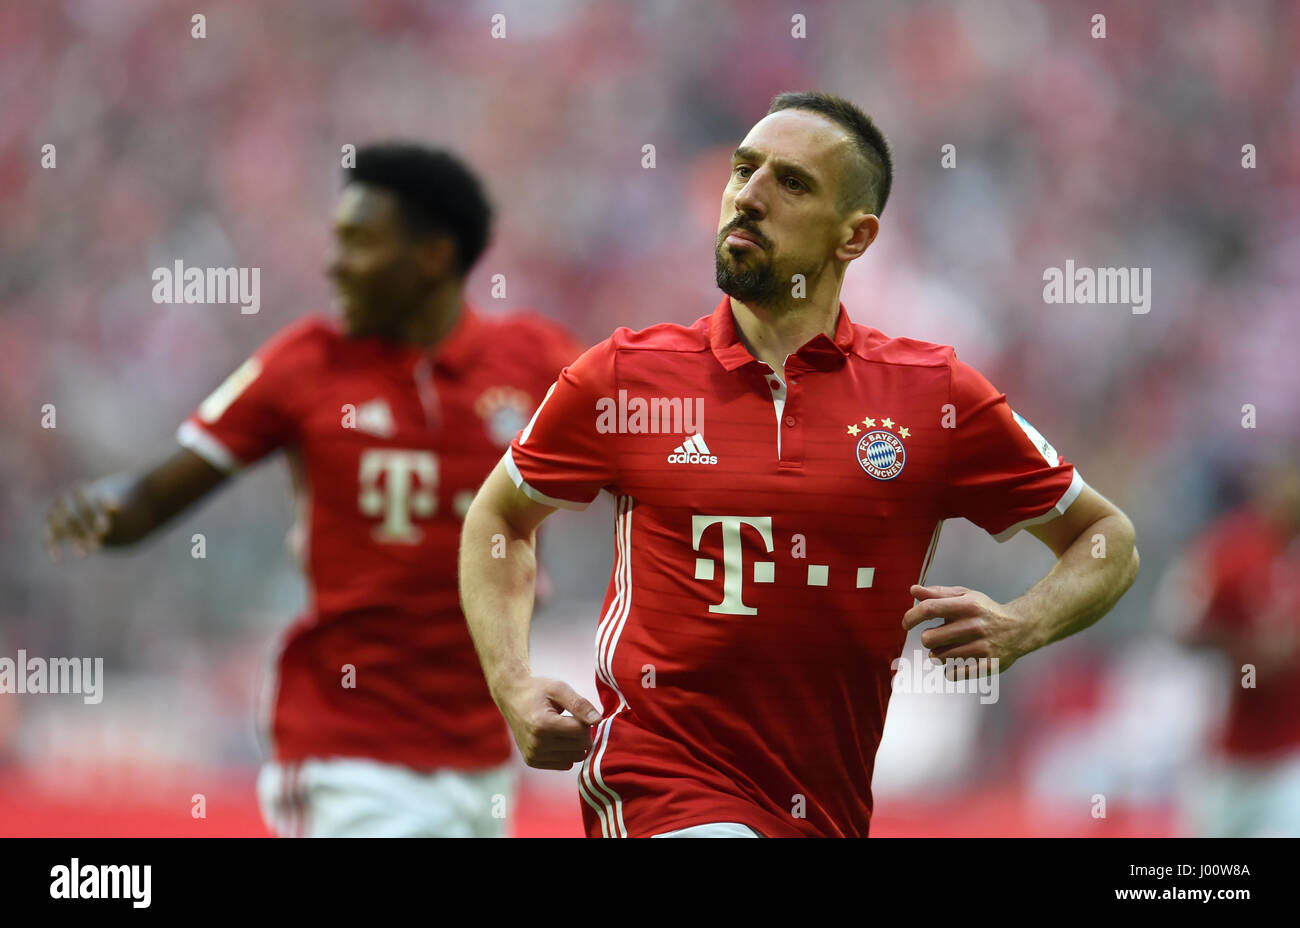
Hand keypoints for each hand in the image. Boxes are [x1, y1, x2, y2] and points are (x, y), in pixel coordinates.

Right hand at [44, 485, 119, 560]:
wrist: (81, 500)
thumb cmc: (100, 503)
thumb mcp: (107, 502)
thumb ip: (109, 505)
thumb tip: (116, 507)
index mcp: (78, 490)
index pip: (87, 505)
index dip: (95, 517)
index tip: (104, 531)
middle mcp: (63, 500)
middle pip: (73, 518)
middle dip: (84, 533)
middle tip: (95, 548)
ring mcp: (54, 512)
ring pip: (63, 529)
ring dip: (74, 541)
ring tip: (84, 555)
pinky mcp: (48, 525)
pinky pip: (47, 535)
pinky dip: (50, 546)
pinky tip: (56, 558)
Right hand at [496, 675, 601, 769]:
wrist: (512, 697)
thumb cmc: (538, 691)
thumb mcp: (559, 689)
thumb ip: (580, 704)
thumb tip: (598, 721)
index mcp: (542, 725)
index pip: (581, 733)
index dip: (585, 721)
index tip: (576, 712)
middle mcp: (536, 744)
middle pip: (580, 747)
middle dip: (582, 733)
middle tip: (571, 719)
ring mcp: (533, 755)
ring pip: (575, 758)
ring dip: (575, 743)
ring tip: (563, 728)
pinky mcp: (532, 761)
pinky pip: (565, 764)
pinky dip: (566, 752)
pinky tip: (557, 738)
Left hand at [903, 584, 1032, 678]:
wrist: (1020, 628)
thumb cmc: (985, 611)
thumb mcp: (965, 596)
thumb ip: (938, 594)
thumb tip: (913, 590)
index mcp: (968, 605)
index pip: (929, 609)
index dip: (911, 617)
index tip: (906, 624)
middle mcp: (975, 625)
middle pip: (929, 638)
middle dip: (928, 639)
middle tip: (938, 637)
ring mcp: (982, 647)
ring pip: (939, 657)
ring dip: (939, 654)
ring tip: (952, 647)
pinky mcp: (988, 666)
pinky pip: (953, 674)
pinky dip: (950, 670)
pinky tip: (957, 661)